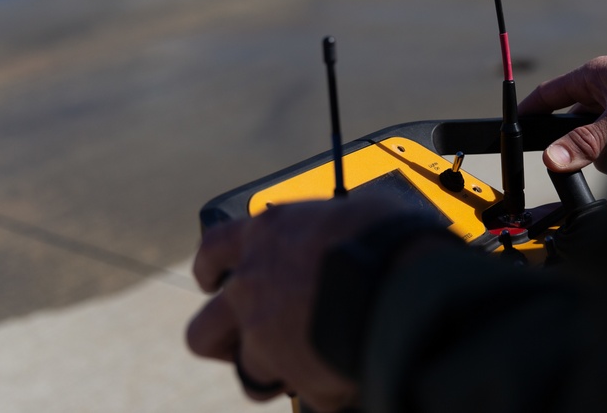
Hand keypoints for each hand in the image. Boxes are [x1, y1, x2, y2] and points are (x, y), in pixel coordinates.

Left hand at [186, 196, 405, 412]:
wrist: (402, 282)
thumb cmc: (386, 237)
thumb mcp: (351, 212)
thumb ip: (327, 231)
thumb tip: (345, 234)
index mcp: (267, 234)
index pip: (214, 248)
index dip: (209, 268)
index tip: (211, 278)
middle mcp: (252, 284)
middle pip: (204, 328)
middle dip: (223, 340)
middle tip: (248, 341)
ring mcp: (263, 333)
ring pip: (247, 370)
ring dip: (273, 371)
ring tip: (309, 364)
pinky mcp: (288, 373)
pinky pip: (304, 393)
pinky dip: (324, 390)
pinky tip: (349, 376)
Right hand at [518, 50, 606, 173]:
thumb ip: (588, 140)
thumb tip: (552, 158)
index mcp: (593, 77)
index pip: (548, 95)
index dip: (528, 112)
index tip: (513, 129)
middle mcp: (605, 94)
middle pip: (577, 130)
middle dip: (590, 147)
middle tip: (605, 149)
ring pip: (601, 144)